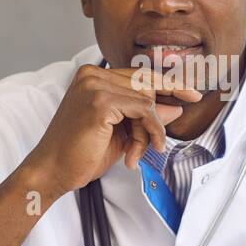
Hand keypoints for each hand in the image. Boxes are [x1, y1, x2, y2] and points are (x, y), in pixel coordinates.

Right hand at [20, 64, 201, 196]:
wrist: (53, 171)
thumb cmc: (81, 154)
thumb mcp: (122, 132)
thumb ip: (145, 116)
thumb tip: (176, 107)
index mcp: (93, 76)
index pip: (139, 74)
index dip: (169, 83)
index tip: (192, 92)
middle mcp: (92, 74)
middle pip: (146, 84)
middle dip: (159, 112)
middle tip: (172, 124)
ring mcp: (95, 85)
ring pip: (147, 99)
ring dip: (148, 130)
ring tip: (135, 152)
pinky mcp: (100, 101)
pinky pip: (144, 110)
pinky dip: (151, 130)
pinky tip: (143, 150)